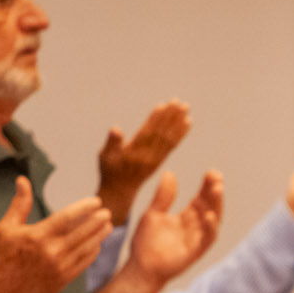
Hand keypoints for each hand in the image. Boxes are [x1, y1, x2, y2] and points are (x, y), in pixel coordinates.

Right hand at [0, 179, 113, 292]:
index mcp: (37, 236)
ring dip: (99, 235)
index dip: (85, 207)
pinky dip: (92, 252)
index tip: (96, 201)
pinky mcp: (63, 280)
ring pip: (87, 248)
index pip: (67, 217)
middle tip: (107, 212)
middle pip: (83, 232)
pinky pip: (84, 263)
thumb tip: (22, 179)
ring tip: (108, 225)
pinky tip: (97, 244)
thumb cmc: (2, 258)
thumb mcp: (6, 228)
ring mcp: (59, 267)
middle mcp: (51, 252)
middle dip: (98, 221)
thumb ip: (19, 204)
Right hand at [97, 100, 191, 225]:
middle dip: (170, 117)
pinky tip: (188, 122)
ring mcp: (156, 159)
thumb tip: (116, 129)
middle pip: (161, 133)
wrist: (120, 191)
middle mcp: (148, 156)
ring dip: (178, 122)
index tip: (163, 106)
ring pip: (169, 137)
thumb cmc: (110, 171)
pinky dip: (181, 134)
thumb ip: (112, 143)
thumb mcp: (105, 157)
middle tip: (179, 102)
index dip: (155, 119)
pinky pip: (172, 145)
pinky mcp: (160, 160)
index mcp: (134, 153)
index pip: (147, 133)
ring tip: (186, 107)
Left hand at [128, 169, 223, 285]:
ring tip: (217, 188)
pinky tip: (208, 216)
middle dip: (215, 191)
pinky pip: (207, 239)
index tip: (210, 172)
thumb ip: (163, 196)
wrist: (139, 268)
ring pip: (213, 219)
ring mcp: (197, 239)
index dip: (207, 185)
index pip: (202, 197)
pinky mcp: (195, 252)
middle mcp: (196, 226)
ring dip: (217, 205)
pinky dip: (210, 228)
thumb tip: (170, 173)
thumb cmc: (146, 243)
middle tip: (216, 177)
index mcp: (188, 216)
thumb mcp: (153, 214)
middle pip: (211, 205)